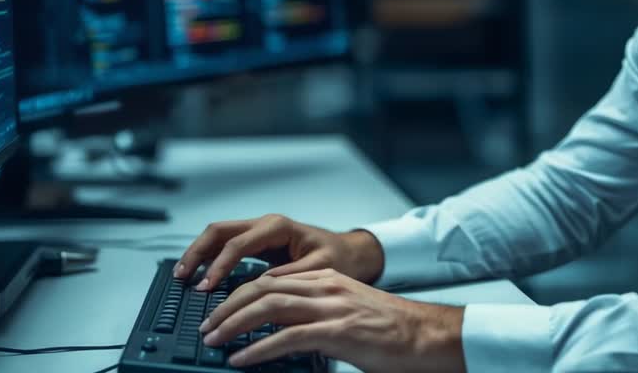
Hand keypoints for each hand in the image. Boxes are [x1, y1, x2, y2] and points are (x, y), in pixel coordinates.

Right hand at [174, 214, 384, 290]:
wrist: (351, 253)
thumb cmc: (339, 258)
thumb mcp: (319, 269)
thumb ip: (289, 276)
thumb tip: (259, 287)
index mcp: (278, 227)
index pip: (238, 243)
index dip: (219, 266)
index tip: (206, 286)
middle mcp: (265, 225)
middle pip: (219, 231)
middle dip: (197, 252)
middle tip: (181, 276)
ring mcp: (259, 232)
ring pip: (218, 236)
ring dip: (198, 253)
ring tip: (181, 275)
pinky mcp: (258, 244)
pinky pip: (226, 245)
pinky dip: (209, 258)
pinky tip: (199, 274)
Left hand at [199, 268, 465, 372]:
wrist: (430, 337)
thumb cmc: (395, 332)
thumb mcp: (351, 313)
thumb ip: (319, 315)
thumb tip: (284, 333)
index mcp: (328, 280)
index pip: (272, 278)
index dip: (239, 293)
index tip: (219, 309)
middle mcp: (327, 288)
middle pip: (263, 288)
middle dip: (228, 305)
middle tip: (207, 325)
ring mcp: (332, 308)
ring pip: (269, 307)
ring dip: (234, 324)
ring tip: (215, 339)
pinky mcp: (338, 332)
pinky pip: (287, 338)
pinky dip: (258, 349)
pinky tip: (241, 358)